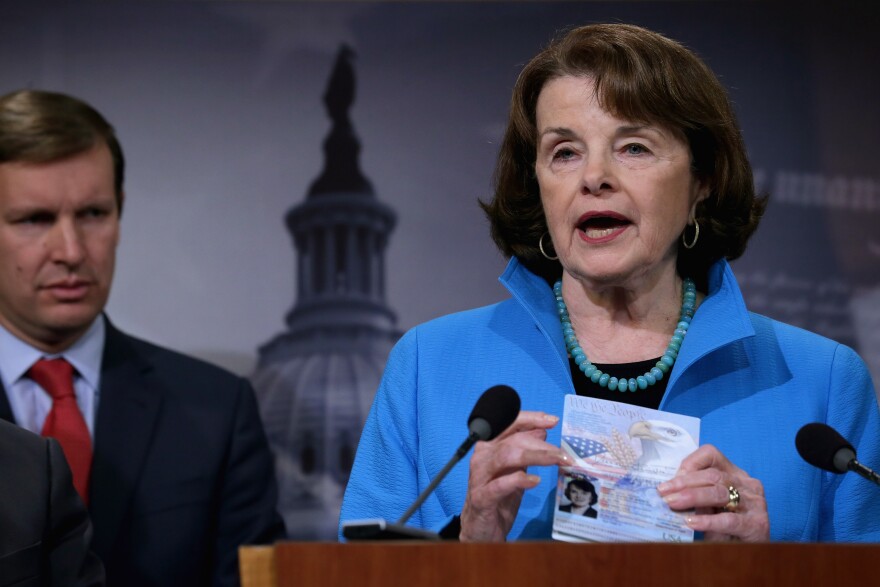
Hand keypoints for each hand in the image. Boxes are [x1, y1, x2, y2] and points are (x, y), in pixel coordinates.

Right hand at [459, 410, 566, 541]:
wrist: (481, 530)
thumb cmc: (498, 499)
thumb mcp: (515, 471)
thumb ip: (525, 450)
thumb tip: (542, 430)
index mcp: (490, 447)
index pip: (509, 425)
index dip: (531, 419)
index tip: (552, 420)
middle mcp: (482, 457)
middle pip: (513, 441)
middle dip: (542, 444)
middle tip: (564, 454)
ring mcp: (479, 477)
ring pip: (507, 457)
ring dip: (536, 456)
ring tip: (557, 461)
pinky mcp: (481, 498)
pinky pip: (500, 485)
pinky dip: (518, 480)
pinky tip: (535, 480)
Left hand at [656, 444, 768, 541]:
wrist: (750, 554)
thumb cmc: (725, 528)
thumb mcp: (709, 506)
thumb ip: (695, 495)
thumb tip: (667, 491)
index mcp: (734, 473)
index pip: (711, 455)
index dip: (689, 463)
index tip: (671, 477)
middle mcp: (747, 484)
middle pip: (712, 475)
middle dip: (684, 483)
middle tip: (663, 493)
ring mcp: (755, 503)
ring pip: (719, 493)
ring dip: (692, 497)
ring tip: (672, 503)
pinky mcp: (757, 524)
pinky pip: (729, 520)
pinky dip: (708, 521)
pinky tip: (691, 522)